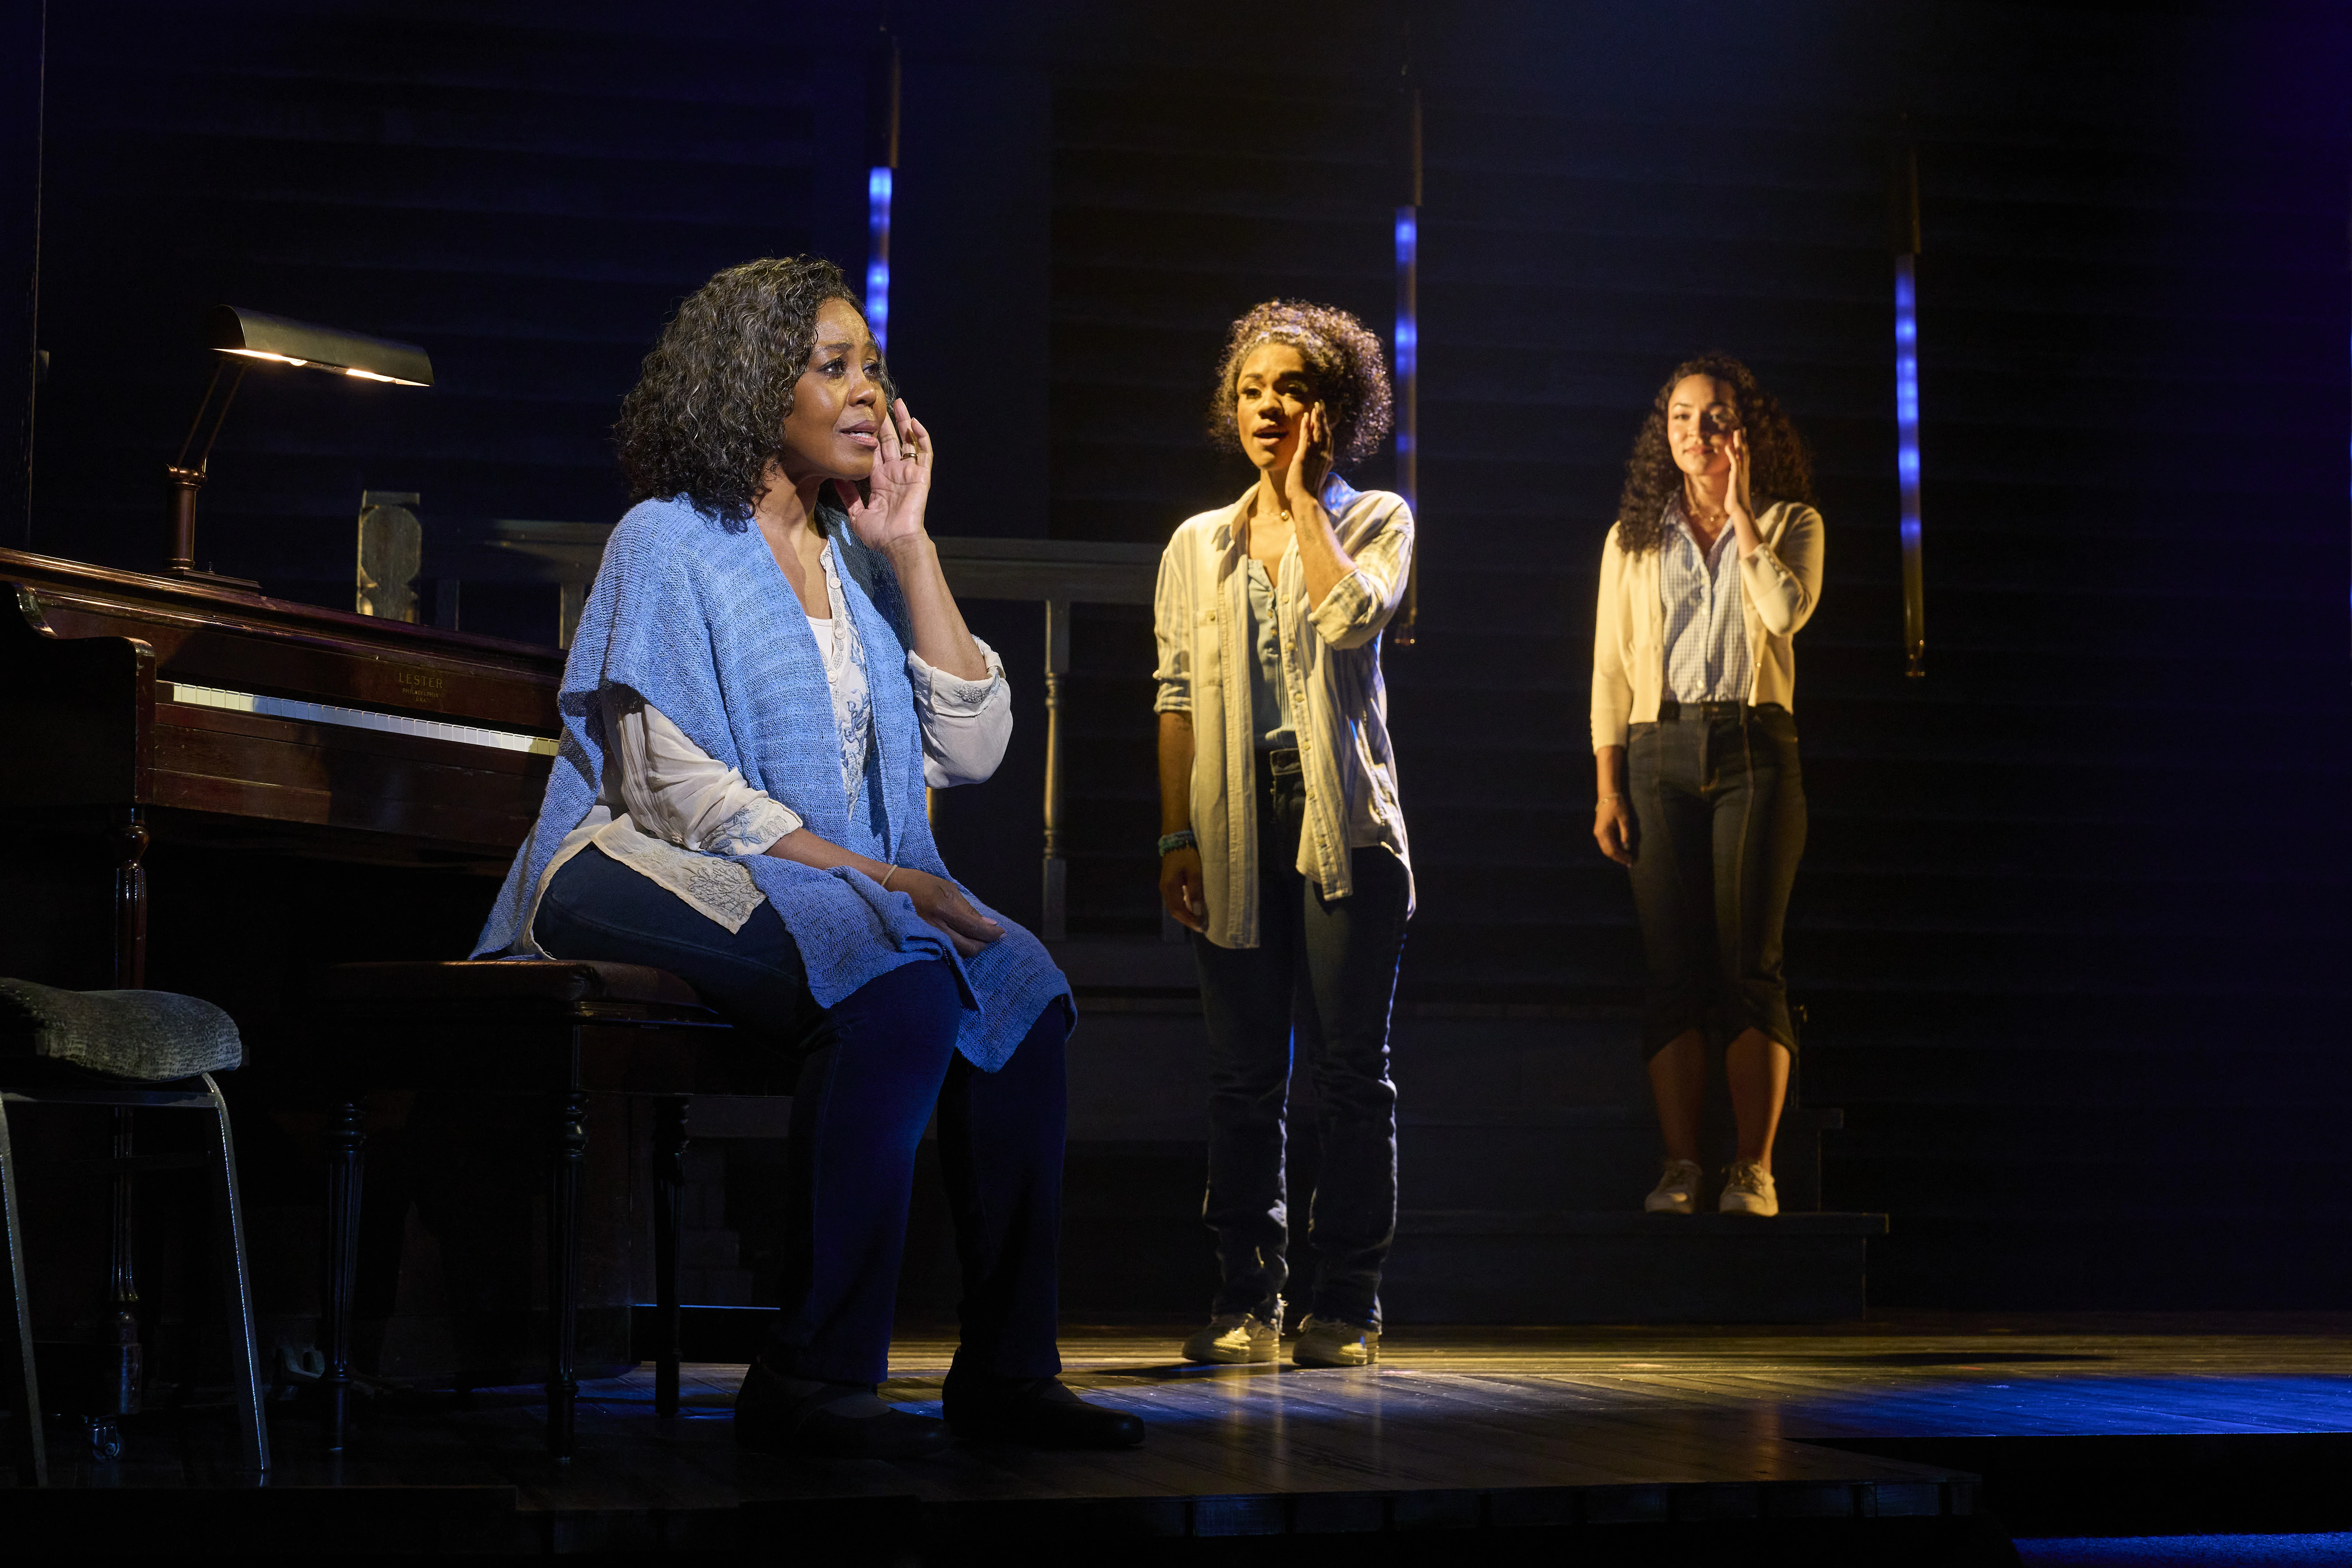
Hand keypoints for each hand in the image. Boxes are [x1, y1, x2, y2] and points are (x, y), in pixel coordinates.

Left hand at [837, 398, 932, 551]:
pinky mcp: (921, 475)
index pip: (874, 452)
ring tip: (899, 403)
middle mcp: (894, 473)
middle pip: (890, 441)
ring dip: (905, 422)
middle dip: (886, 423)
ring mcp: (909, 473)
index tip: (863, 420)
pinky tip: (914, 423)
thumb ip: (848, 497)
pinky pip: (924, 453)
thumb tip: (835, 479)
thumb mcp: (857, 515)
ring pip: (908, 441)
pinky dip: (921, 437)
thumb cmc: (879, 534)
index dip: (870, 436)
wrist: (897, 542)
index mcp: (880, 481)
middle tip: (880, 403)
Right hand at [891, 867, 1001, 956]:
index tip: (1002, 933)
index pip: (974, 928)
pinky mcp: (920, 944)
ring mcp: (926, 938)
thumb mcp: (947, 889)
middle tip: (989, 937)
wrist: (888, 888)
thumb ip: (968, 909)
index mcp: (942, 909)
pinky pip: (945, 955)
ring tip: (976, 939)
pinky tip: (961, 944)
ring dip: (971, 949)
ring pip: (958, 955)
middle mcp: (934, 927)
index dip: (992, 934)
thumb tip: (989, 924)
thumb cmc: (920, 884)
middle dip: (984, 944)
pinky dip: (957, 952)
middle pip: (969, 947)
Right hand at [1158, 844, 1206, 932]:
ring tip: (1197, 920)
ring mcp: (1165, 886)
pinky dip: (1183, 907)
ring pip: (1174, 906)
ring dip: (1185, 914)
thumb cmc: (1186, 855)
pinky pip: (1175, 900)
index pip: (1179, 910)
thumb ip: (1195, 892)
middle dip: (1187, 920)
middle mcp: (1165, 889)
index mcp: (1170, 888)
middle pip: (1174, 911)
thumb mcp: (1195, 872)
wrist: (1176, 839)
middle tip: (1200, 927)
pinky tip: (1192, 908)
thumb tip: (1197, 911)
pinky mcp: (1169, 883)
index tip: (1201, 927)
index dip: (1190, 920)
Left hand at [1282, 401, 1334, 515]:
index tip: (1324, 416)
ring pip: (1317, 432)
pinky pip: (1305, 438)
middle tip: (1320, 405)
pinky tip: (1305, 417)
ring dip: (1316, 418)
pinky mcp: (1303, 457)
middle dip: (1323, 417)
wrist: (1306, 500)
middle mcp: (1324, 455)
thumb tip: (1319, 461)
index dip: (1326, 426)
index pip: (1328, 439)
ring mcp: (1315, 456)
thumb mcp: (1317, 475)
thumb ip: (1319, 465)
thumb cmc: (1309, 492)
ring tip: (1315, 406)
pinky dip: (1305, 426)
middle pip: (1325, 432)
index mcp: (1328, 460)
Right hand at [1594, 797, 1636, 865]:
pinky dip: (1612, 849)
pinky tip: (1619, 850)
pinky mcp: (1599, 830)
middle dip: (1618, 858)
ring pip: (1605, 849)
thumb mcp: (1624, 819)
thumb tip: (1626, 848)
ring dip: (1615, 855)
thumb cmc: (1617, 805)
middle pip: (1607, 852)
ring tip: (1625, 858)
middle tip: (1629, 862)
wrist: (1607, 794)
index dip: (1621, 857)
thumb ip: (1625, 834)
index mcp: (1604, 832)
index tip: (1631, 861)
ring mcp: (1598, 833)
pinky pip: (1605, 844)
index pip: (1612, 850)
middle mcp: (1598, 834)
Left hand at [1722, 428, 1754, 532]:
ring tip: (1736, 431)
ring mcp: (1741, 474)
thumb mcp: (1734, 491)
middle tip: (1742, 428)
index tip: (1742, 436)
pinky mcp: (1736, 477)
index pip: (1744, 457)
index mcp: (1743, 474)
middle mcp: (1744, 472)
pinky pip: (1734, 462)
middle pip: (1745, 452)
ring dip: (1739, 442)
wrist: (1740, 511)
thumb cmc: (1735, 505)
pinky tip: (1728, 446)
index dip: (1744, 446)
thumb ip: (1733, 486)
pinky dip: (1731, 454)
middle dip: (1743, 440)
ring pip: (1741, 454)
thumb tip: (1731, 486)